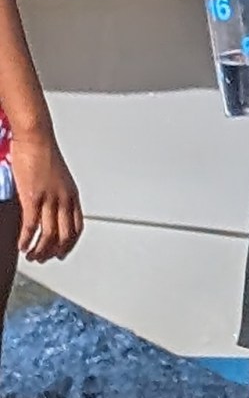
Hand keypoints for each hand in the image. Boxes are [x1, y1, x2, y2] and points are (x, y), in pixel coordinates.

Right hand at [10, 129, 82, 262]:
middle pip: (65, 235)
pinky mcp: (33, 197)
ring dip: (40, 250)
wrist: (37, 138)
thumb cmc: (44, 154)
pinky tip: (22, 247)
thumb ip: (55, 196)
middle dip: (54, 252)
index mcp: (72, 195)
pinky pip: (32, 225)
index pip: (77, 227)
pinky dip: (27, 240)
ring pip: (49, 234)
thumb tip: (47, 209)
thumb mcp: (57, 179)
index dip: (70, 244)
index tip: (62, 253)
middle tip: (43, 259)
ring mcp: (50, 199)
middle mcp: (65, 199)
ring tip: (32, 257)